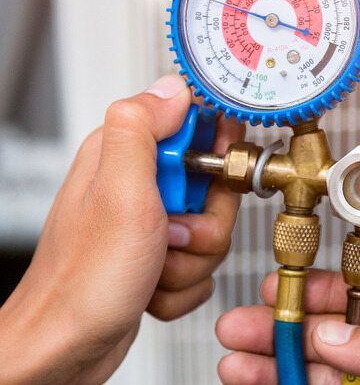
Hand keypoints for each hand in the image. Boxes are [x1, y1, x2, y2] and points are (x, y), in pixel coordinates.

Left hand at [0, 74, 243, 382]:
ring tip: (156, 267)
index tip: (212, 179)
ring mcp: (148, 223)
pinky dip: (185, 286)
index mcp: (125, 154)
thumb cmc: (84, 280)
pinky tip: (152, 288)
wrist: (65, 348)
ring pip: (214, 230)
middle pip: (216, 186)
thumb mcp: (118, 191)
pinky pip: (202, 265)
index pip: (197, 124)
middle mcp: (136, 185)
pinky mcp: (157, 257)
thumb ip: (143, 128)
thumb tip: (174, 86)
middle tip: (172, 233)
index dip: (218, 152)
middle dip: (207, 223)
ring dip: (194, 261)